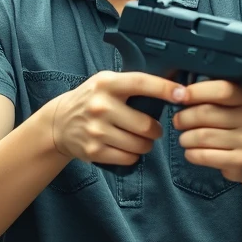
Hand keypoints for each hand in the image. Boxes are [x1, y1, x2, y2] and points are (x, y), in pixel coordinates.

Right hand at [50, 71, 183, 166]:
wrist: (59, 123)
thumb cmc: (91, 100)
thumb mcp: (106, 83)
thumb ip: (133, 84)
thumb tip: (174, 86)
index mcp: (106, 84)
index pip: (141, 83)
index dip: (164, 88)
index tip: (183, 94)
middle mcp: (100, 106)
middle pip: (146, 125)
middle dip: (155, 131)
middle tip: (151, 129)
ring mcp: (96, 130)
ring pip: (139, 145)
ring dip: (145, 145)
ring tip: (137, 139)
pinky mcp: (93, 150)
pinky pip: (128, 158)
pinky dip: (132, 155)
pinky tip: (124, 148)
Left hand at [172, 80, 241, 182]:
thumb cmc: (234, 123)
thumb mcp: (231, 103)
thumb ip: (210, 92)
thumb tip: (178, 91)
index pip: (222, 90)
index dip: (195, 91)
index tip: (178, 96)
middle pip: (205, 113)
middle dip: (182, 118)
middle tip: (178, 121)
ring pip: (201, 136)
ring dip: (184, 138)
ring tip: (185, 138)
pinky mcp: (241, 162)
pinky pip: (203, 156)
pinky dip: (190, 154)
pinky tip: (192, 152)